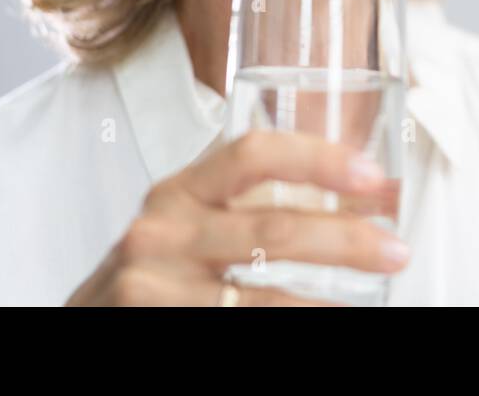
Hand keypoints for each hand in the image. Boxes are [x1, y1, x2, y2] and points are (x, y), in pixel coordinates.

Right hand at [66, 130, 409, 304]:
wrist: (83, 323)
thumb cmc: (155, 272)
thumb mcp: (190, 225)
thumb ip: (255, 207)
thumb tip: (364, 200)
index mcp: (180, 190)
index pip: (252, 153)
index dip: (318, 158)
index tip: (371, 175)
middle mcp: (162, 231)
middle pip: (274, 229)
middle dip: (348, 239)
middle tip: (396, 248)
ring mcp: (152, 286)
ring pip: (265, 295)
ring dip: (330, 298)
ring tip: (373, 294)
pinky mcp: (153, 325)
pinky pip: (242, 323)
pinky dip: (296, 322)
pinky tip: (326, 315)